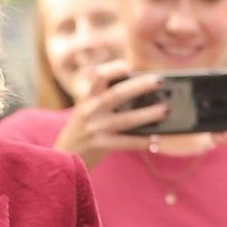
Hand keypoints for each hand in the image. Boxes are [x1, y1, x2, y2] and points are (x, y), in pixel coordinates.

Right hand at [52, 58, 168, 169]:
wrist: (61, 160)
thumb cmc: (80, 133)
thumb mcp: (85, 112)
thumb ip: (104, 101)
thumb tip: (139, 95)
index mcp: (87, 99)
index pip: (99, 76)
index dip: (114, 69)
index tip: (129, 66)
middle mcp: (89, 111)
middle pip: (117, 94)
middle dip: (140, 86)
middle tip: (160, 81)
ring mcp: (94, 129)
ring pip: (125, 119)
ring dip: (148, 114)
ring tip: (165, 110)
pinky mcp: (98, 146)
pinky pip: (125, 142)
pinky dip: (141, 141)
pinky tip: (155, 140)